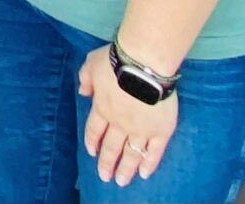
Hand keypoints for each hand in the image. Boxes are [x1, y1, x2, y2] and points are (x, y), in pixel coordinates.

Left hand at [80, 47, 179, 185]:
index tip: (91, 152)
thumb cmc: (116, 60)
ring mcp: (140, 130)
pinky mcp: (161, 131)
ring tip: (122, 182)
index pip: (94, 130)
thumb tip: (83, 91)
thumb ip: (86, 79)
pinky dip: (149, 164)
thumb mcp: (90, 64)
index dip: (92, 142)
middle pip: (111, 147)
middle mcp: (119, 124)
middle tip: (105, 177)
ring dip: (125, 169)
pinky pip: (155, 152)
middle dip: (107, 163)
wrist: (144, 64)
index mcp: (102, 109)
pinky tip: (144, 174)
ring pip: (131, 154)